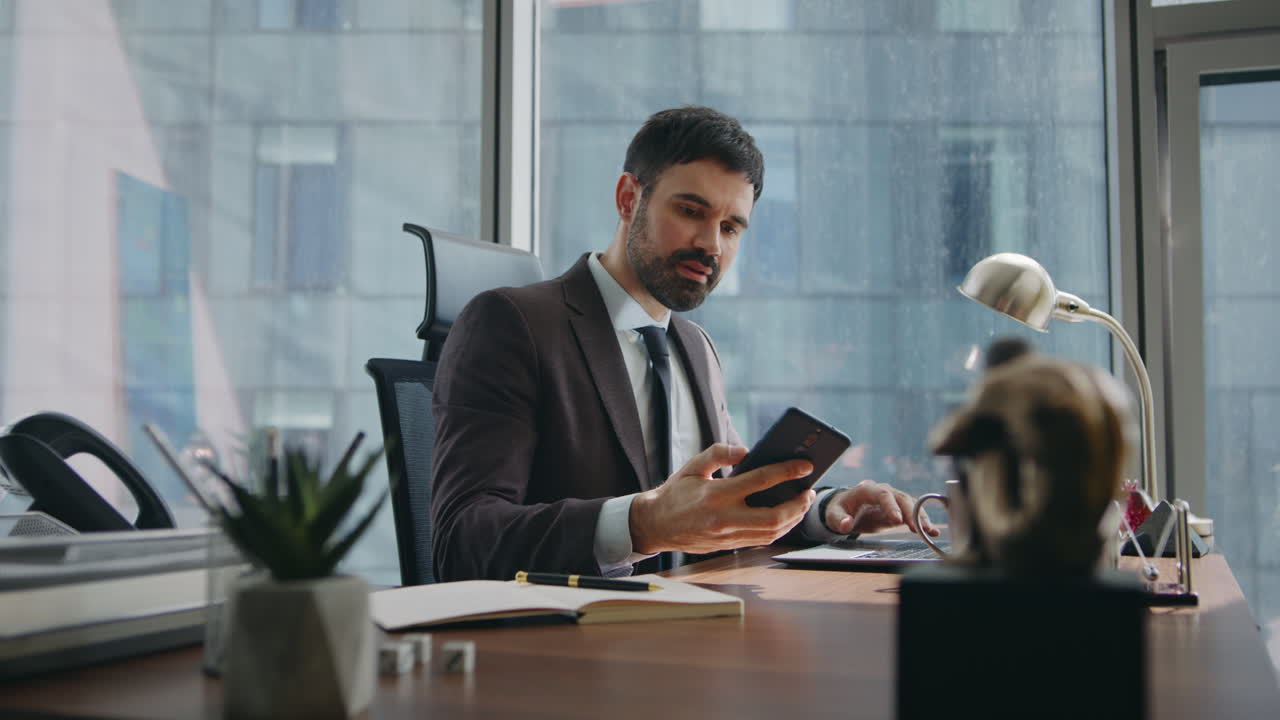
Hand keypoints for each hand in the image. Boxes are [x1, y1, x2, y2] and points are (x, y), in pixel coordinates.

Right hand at [629, 443, 815, 554]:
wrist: (656, 525)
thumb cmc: (675, 493)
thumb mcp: (692, 466)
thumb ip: (718, 453)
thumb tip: (746, 450)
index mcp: (716, 494)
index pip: (760, 481)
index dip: (786, 471)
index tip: (804, 465)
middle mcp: (724, 518)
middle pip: (773, 516)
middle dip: (797, 504)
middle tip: (809, 491)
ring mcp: (728, 535)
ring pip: (771, 532)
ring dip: (792, 518)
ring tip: (802, 503)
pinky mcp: (729, 546)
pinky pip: (762, 540)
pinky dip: (779, 528)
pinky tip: (786, 516)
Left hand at [824, 480, 939, 536]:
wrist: (846, 509)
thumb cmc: (840, 509)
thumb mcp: (833, 515)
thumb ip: (838, 520)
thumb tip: (846, 524)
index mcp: (867, 489)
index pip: (882, 494)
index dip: (891, 505)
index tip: (897, 519)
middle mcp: (883, 491)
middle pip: (901, 498)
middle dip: (911, 512)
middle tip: (918, 528)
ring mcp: (893, 499)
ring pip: (910, 504)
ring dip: (921, 517)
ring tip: (930, 531)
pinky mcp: (899, 508)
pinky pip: (913, 512)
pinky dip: (922, 521)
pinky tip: (932, 532)